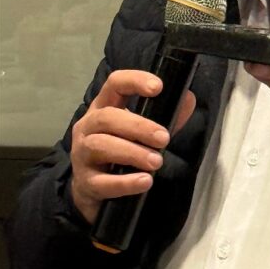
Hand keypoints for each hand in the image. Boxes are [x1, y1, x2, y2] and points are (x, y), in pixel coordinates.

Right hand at [69, 70, 195, 224]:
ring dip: (133, 153)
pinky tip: (145, 182)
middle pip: (107, 117)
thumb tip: (188, 99)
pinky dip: (125, 182)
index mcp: (103, 106)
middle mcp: (88, 126)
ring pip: (102, 146)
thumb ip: (166, 115)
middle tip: (164, 138)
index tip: (158, 87)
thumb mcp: (141, 130)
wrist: (93, 188)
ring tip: (157, 162)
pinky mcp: (85, 183)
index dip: (135, 81)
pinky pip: (102, 182)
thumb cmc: (121, 149)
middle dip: (138, 126)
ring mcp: (81, 154)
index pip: (115, 83)